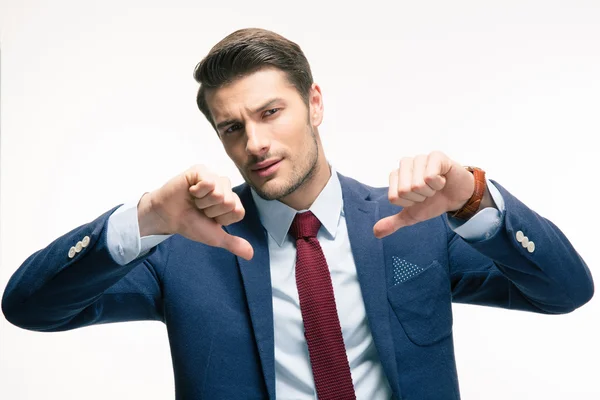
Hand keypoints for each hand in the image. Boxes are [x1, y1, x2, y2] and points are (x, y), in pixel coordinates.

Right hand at [137, 164, 252, 259]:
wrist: (168, 218)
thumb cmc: (189, 223)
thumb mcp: (214, 237)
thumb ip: (233, 243)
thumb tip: (250, 255)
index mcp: (231, 201)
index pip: (238, 212)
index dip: (222, 219)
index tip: (209, 217)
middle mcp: (225, 187)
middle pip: (230, 203)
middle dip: (211, 211)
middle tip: (199, 208)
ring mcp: (213, 177)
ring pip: (220, 194)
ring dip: (203, 203)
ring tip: (194, 201)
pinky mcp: (201, 170)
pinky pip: (209, 183)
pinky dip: (197, 192)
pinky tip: (190, 191)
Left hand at [373, 151, 475, 238]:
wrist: (457, 198)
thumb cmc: (433, 201)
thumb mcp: (412, 215)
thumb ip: (394, 222)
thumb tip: (376, 233)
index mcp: (396, 176)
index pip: (393, 197)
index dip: (409, 203)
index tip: (418, 199)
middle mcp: (405, 165)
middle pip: (404, 190)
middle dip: (420, 197)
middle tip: (428, 192)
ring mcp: (420, 158)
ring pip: (417, 184)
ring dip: (430, 191)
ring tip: (436, 186)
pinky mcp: (435, 156)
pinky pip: (430, 176)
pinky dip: (439, 183)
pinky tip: (443, 179)